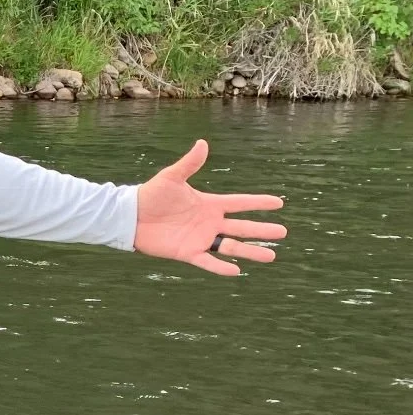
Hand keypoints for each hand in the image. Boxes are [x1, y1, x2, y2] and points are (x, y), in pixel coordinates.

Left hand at [134, 139, 286, 275]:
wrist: (130, 216)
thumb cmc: (151, 195)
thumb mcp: (172, 177)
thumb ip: (190, 163)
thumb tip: (203, 143)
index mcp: (209, 204)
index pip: (240, 203)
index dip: (258, 203)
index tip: (279, 203)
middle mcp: (209, 222)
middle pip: (242, 227)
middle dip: (262, 230)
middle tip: (283, 232)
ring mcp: (200, 238)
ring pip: (231, 246)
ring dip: (250, 251)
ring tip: (271, 256)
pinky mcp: (187, 252)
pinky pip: (208, 262)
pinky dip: (221, 267)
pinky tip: (237, 271)